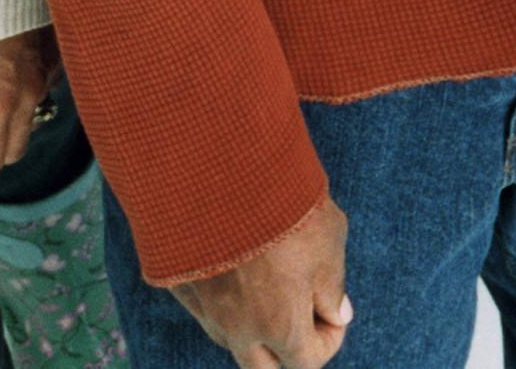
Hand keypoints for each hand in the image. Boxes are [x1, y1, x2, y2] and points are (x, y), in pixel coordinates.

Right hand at [170, 197, 350, 367]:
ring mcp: (204, 309)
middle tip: (302, 310)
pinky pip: (204, 310)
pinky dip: (225, 301)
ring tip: (272, 281)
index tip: (334, 311)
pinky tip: (238, 266)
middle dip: (286, 348)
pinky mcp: (179, 285)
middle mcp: (236, 328)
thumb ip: (333, 287)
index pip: (307, 362)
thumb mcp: (328, 240)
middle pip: (263, 365)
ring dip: (254, 326)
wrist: (218, 167)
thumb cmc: (283, 204)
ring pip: (231, 339)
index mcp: (279, 324)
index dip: (328, 339)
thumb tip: (336, 314)